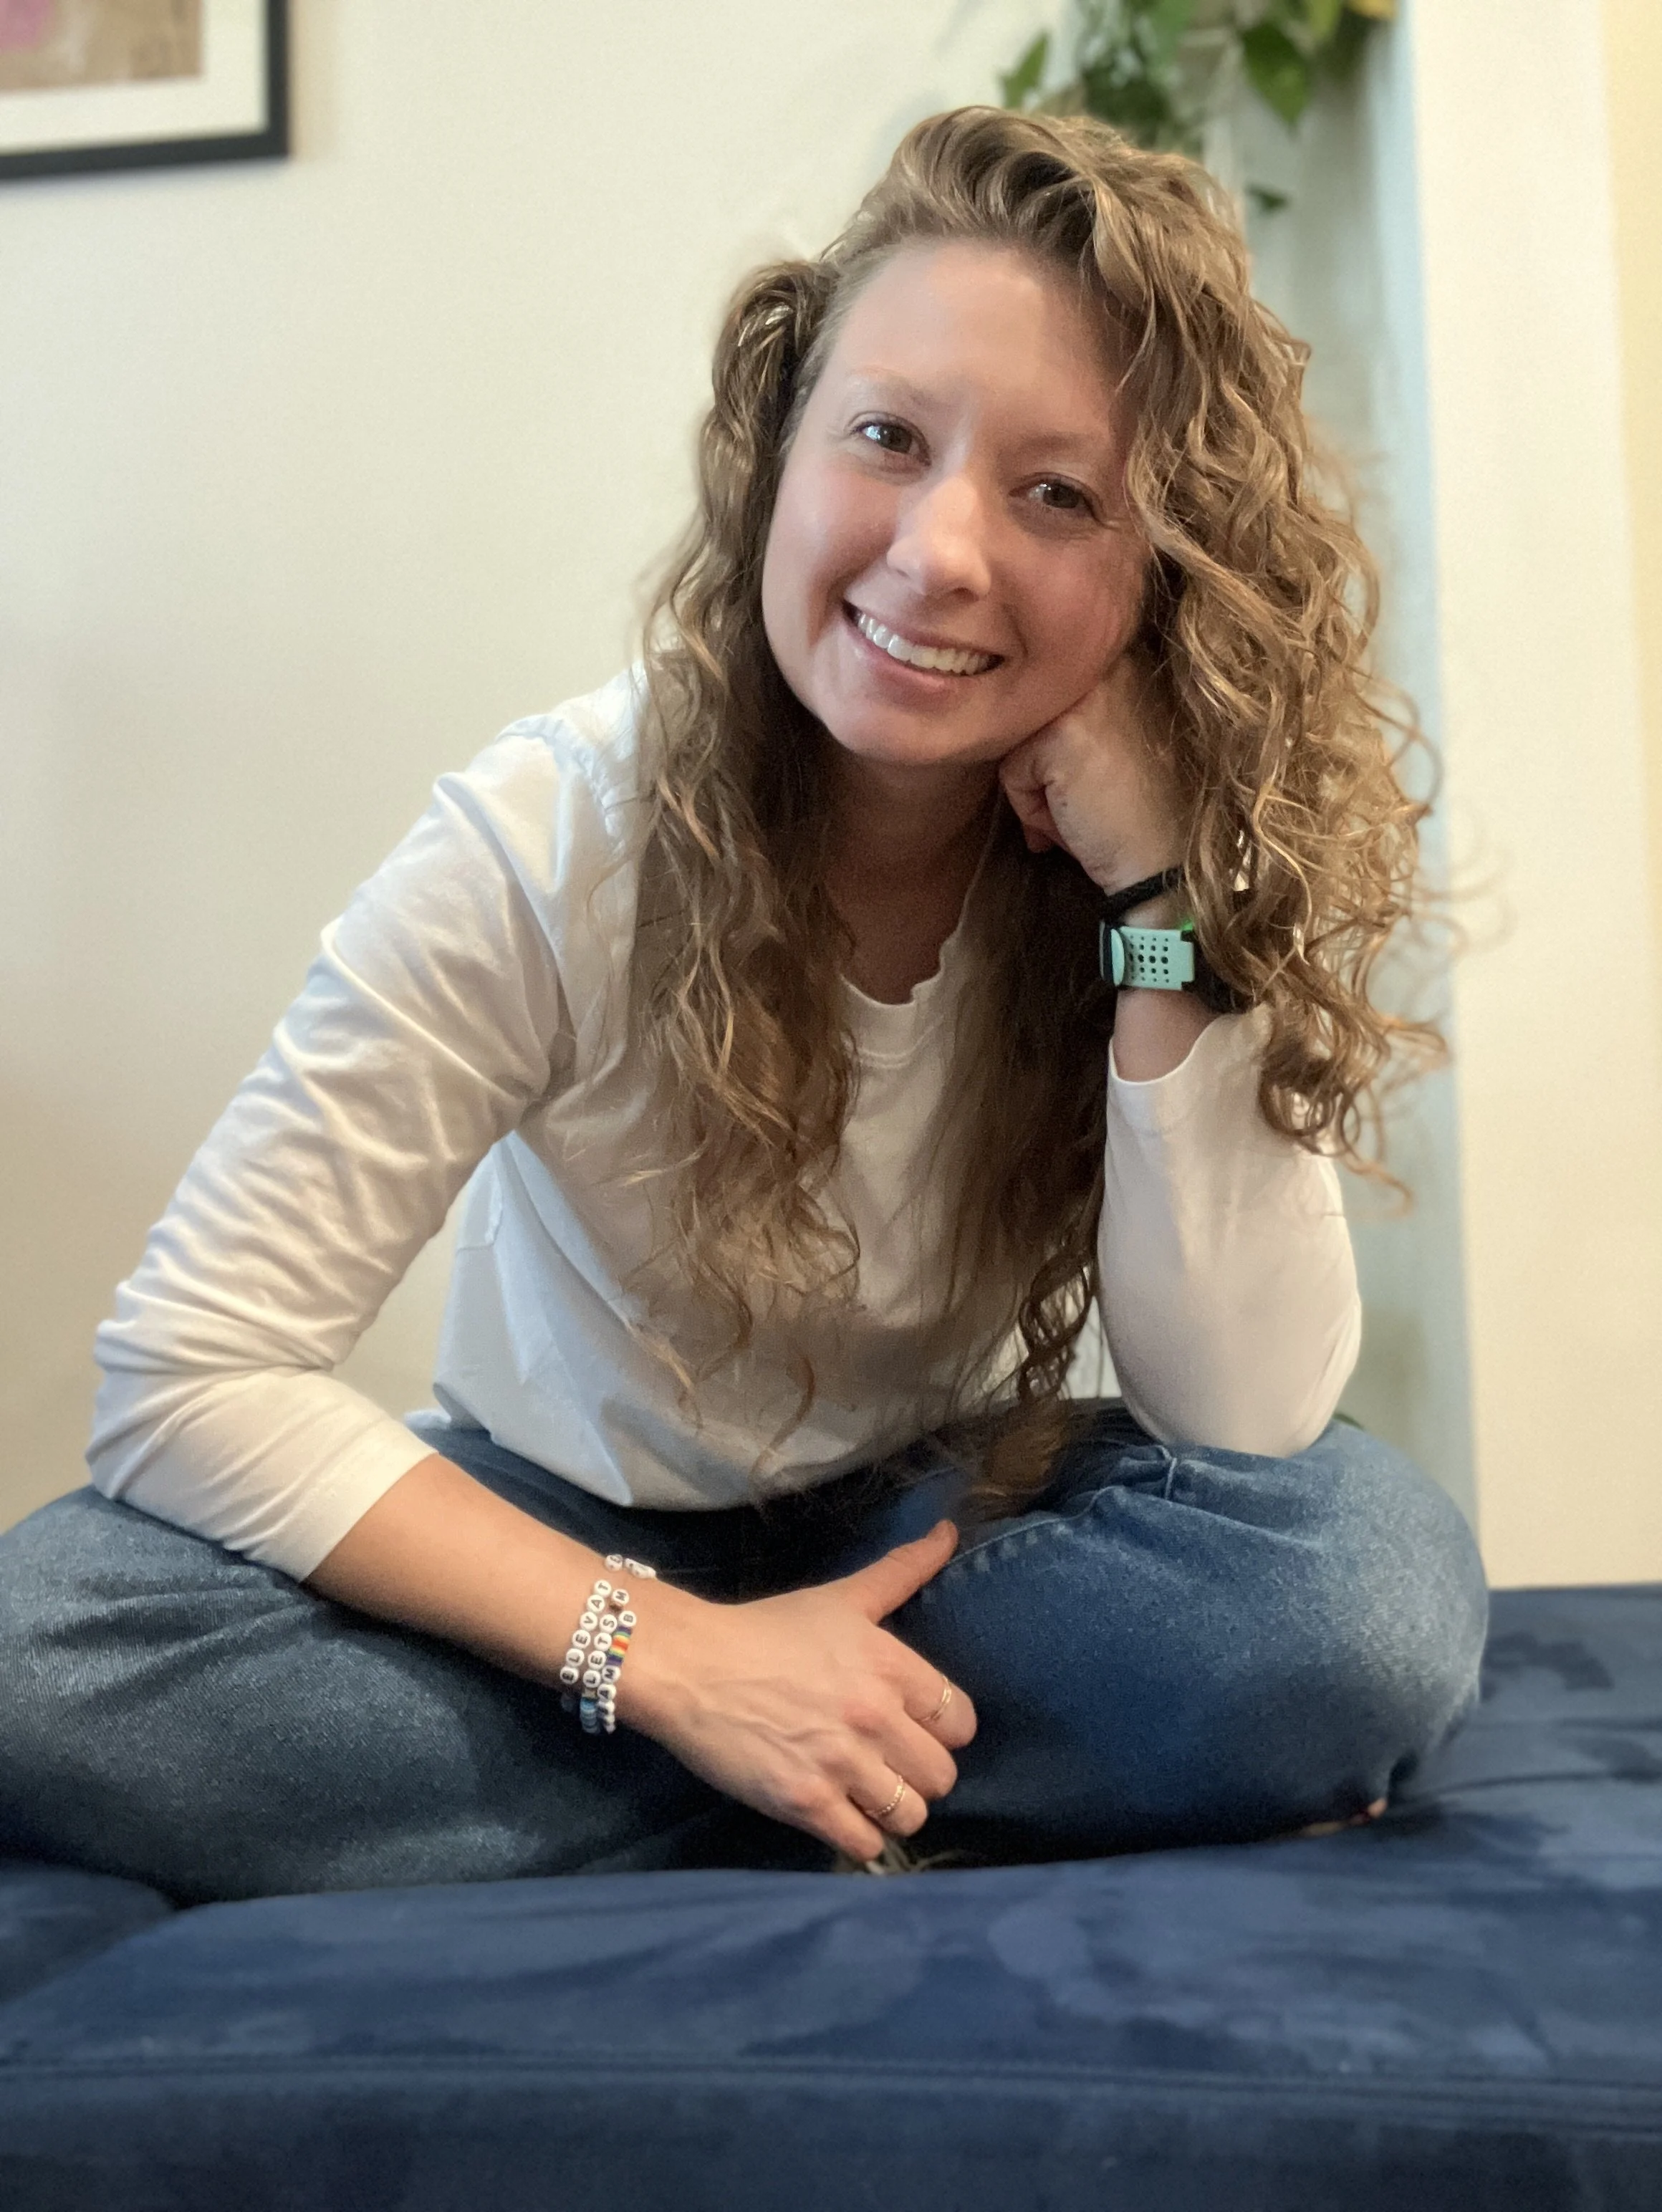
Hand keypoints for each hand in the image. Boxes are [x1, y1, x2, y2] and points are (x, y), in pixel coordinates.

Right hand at [618, 1521, 976, 1861]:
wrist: (689, 1665)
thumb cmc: (766, 1629)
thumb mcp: (841, 1597)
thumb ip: (902, 1570)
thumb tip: (950, 1532)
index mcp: (891, 1666)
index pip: (961, 1722)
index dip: (941, 1729)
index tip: (913, 1727)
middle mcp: (875, 1717)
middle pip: (941, 1775)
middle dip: (917, 1772)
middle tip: (887, 1762)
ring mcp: (841, 1764)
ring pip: (910, 1815)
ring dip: (891, 1809)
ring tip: (865, 1793)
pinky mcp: (805, 1803)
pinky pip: (865, 1845)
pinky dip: (858, 1836)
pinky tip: (840, 1813)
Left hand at [998, 653, 1184, 896]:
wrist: (1167, 864)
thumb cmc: (1144, 813)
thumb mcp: (1118, 740)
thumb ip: (1079, 715)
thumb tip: (1016, 720)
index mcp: (1127, 660)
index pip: (1052, 691)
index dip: (1058, 746)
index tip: (1087, 779)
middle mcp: (1110, 664)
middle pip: (1033, 714)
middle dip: (1045, 766)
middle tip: (1082, 803)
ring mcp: (1086, 695)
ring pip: (1019, 742)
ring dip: (1038, 790)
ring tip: (1078, 815)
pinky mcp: (1061, 732)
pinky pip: (1012, 771)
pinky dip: (1031, 809)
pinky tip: (1071, 824)